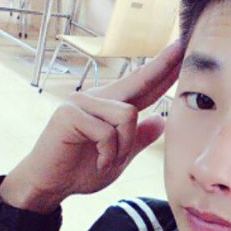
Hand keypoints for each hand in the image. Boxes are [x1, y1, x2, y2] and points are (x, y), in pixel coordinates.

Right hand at [0, 41, 183, 212]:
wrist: (49, 186)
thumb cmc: (80, 171)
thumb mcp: (118, 157)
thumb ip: (138, 139)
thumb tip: (160, 121)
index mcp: (110, 107)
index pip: (143, 86)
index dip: (163, 70)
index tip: (181, 50)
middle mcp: (97, 99)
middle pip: (138, 79)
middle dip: (162, 65)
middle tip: (182, 44)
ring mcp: (81, 103)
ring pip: (127, 114)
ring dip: (123, 146)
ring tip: (109, 161)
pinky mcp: (69, 114)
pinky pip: (107, 131)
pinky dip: (108, 153)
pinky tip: (99, 162)